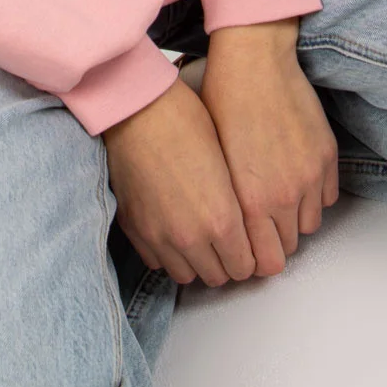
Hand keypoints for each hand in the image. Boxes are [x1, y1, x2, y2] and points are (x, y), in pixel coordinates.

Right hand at [103, 77, 258, 286]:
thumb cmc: (188, 123)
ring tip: (201, 237)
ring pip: (188, 276)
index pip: (247, 266)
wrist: (138, 110)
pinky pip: (158, 262)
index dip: (251, 255)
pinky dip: (169, 254)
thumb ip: (238, 207)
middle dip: (227, 262)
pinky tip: (174, 229)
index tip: (249, 244)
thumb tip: (245, 229)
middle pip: (220, 276)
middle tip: (228, 241)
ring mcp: (159, 237)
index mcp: (222, 220)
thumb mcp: (228, 163)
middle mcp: (191, 237)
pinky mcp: (135, 230)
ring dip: (198, 262)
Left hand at [199, 22, 339, 276]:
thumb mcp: (212, 163)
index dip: (257, 261)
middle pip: (289, 248)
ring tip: (277, 202)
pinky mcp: (327, 155)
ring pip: (310, 224)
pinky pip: (328, 196)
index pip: (266, 262)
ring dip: (294, 219)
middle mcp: (285, 194)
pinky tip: (294, 180)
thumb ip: (226, 205)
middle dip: (274, 242)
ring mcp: (311, 175)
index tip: (250, 253)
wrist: (253, 61)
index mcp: (252, 201)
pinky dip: (314, 195)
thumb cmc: (222, 104)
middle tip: (260, 227)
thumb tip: (226, 232)